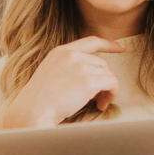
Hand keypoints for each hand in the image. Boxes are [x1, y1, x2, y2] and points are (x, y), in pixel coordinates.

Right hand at [0, 36, 125, 128]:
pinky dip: (111, 95)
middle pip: (101, 63)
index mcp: (60, 52)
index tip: (121, 48)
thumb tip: (92, 76)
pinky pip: (112, 83)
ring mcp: (80, 67)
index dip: (108, 44)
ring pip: (108, 74)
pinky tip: (101, 106)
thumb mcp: (50, 75)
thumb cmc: (39, 102)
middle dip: (104, 80)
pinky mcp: (88, 81)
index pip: (90, 41)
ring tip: (99, 103)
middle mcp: (71, 55)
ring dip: (107, 90)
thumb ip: (68, 69)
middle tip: (99, 98)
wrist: (32, 112)